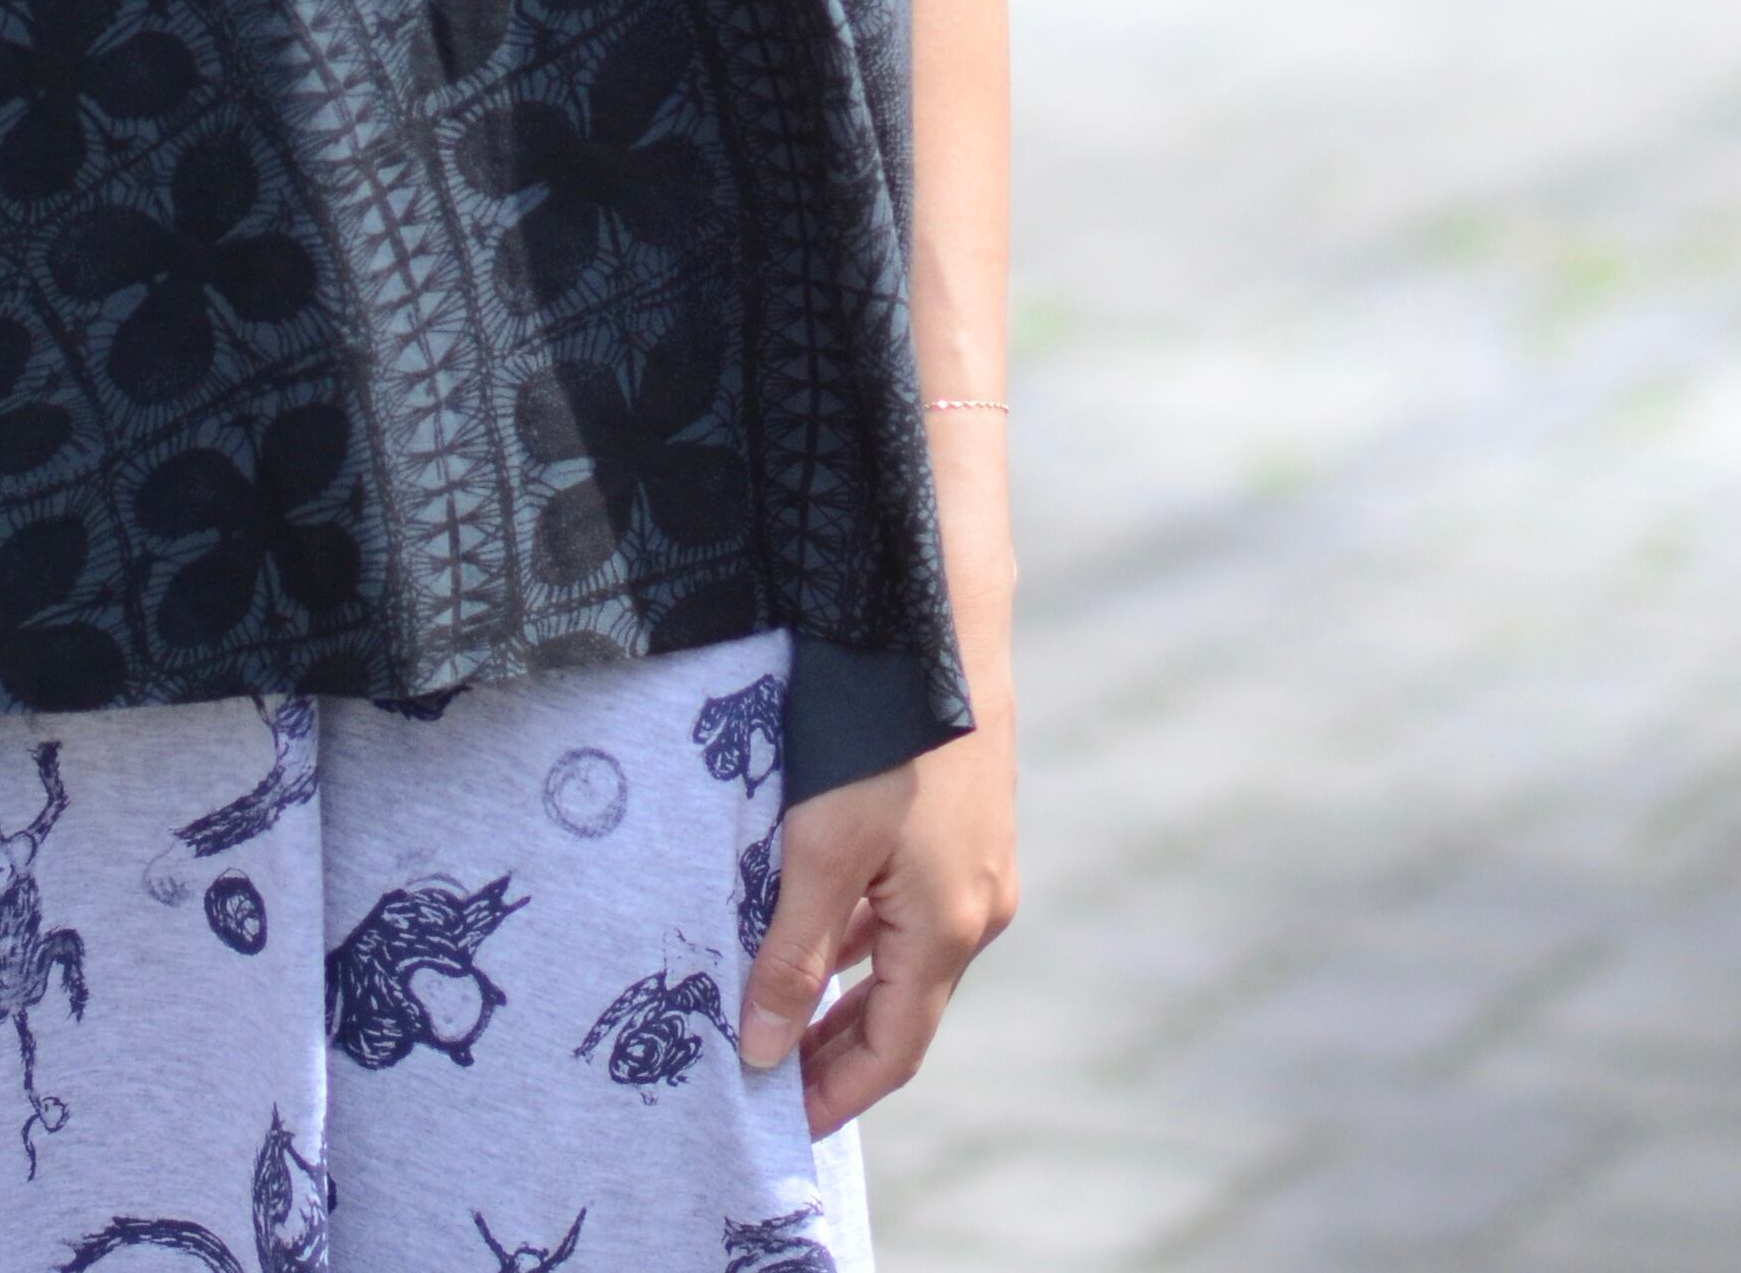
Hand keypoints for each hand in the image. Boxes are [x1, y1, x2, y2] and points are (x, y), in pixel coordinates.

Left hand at [735, 687, 1017, 1133]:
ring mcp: (976, 859)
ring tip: (773, 1010)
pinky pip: (906, 904)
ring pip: (902, 954)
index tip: (778, 1124)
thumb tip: (764, 1048)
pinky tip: (808, 921)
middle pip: (903, 1011)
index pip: (893, 1051)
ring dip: (844, 990)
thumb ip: (794, 952)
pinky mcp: (962, 817)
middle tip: (765, 1080)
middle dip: (836, 1052)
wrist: (935, 616)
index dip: (835, 1094)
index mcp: (950, 927)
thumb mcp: (822, 846)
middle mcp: (977, 904)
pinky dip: (858, 932)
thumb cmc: (878, 731)